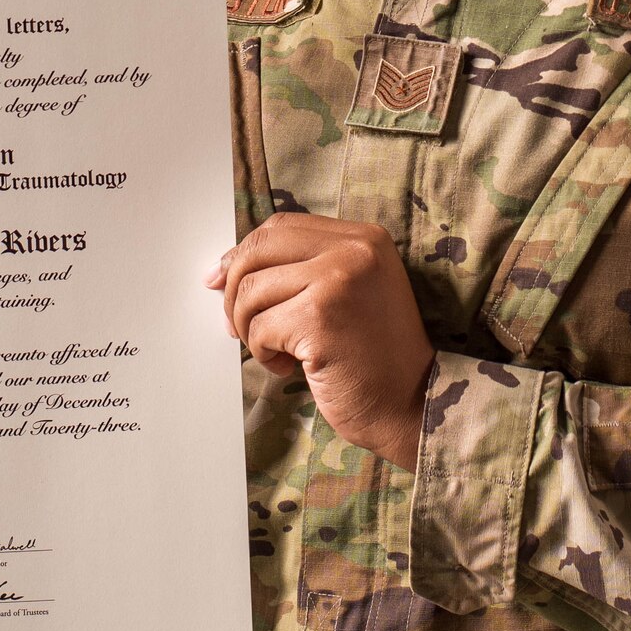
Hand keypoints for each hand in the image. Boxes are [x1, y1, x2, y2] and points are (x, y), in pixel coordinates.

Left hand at [206, 213, 434, 469]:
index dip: (243, 253)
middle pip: (257, 250)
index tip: (221, 281)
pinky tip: (288, 367)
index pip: (280, 226)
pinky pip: (259, 328)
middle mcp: (354, 249)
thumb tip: (218, 271)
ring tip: (278, 351)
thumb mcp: (347, 293)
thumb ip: (298, 269)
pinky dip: (262, 353)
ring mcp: (338, 280)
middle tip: (238, 326)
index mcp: (364, 237)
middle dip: (234, 292)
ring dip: (249, 329)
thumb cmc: (372, 356)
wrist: (411, 404)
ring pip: (251, 291)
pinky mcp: (320, 317)